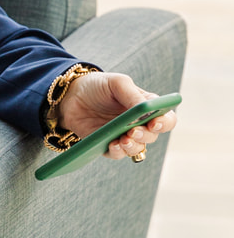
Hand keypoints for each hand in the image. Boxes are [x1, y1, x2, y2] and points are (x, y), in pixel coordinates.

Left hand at [57, 72, 178, 160]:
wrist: (71, 96)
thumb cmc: (98, 86)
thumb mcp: (117, 83)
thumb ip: (133, 96)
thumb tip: (146, 111)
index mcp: (147, 107)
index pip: (166, 118)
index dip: (165, 123)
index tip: (155, 123)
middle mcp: (139, 123)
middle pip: (152, 136)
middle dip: (145, 135)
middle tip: (133, 131)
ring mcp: (124, 135)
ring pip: (137, 148)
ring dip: (132, 146)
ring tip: (123, 139)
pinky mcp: (109, 145)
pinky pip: (118, 154)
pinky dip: (118, 151)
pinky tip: (113, 145)